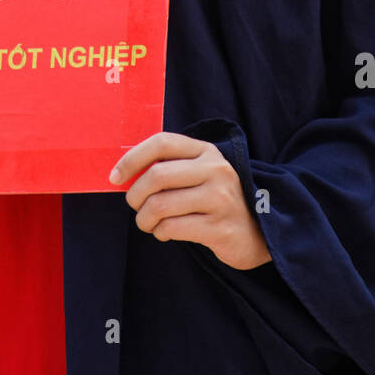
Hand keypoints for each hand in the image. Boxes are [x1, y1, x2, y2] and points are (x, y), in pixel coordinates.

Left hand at [110, 132, 271, 270]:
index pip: (162, 142)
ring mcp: (220, 199)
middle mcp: (215, 170)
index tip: (114, 176)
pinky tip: (165, 232)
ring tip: (149, 223)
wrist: (260, 231)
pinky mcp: (219, 228)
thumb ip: (171, 167)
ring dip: (144, 219)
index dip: (132, 158)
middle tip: (135, 206)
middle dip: (134, 195)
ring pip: (160, 205)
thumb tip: (123, 173)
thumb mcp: (200, 173)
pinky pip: (172, 228)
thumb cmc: (216, 201)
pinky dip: (160, 232)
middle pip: (156, 175)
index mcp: (206, 151)